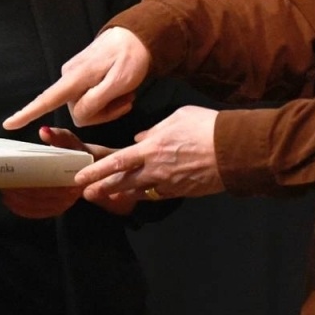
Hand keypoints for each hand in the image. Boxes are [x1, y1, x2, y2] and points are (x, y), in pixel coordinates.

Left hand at [0, 126, 90, 218]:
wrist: (87, 168)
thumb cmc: (76, 154)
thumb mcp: (70, 142)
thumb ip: (59, 137)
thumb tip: (43, 131)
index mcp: (73, 180)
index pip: (47, 186)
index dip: (29, 183)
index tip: (14, 176)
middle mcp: (68, 197)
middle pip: (38, 198)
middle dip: (18, 192)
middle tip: (3, 183)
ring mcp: (61, 205)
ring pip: (35, 207)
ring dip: (17, 201)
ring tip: (4, 190)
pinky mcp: (54, 210)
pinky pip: (36, 213)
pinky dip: (21, 208)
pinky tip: (10, 201)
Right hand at [3, 27, 149, 130]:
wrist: (136, 36)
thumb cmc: (130, 57)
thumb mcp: (120, 81)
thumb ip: (96, 100)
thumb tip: (78, 114)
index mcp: (75, 78)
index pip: (47, 99)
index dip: (27, 113)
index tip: (9, 124)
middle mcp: (70, 77)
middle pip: (78, 113)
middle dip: (103, 114)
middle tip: (127, 101)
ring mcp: (75, 77)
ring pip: (86, 108)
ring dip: (108, 107)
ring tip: (126, 94)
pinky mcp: (82, 77)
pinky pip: (91, 99)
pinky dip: (108, 100)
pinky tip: (122, 91)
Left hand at [77, 106, 223, 204]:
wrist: (234, 150)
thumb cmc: (206, 127)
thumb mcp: (177, 118)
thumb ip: (154, 129)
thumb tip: (140, 138)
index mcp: (151, 149)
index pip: (116, 162)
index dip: (96, 171)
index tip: (81, 177)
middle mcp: (156, 169)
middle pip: (122, 182)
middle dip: (102, 188)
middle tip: (85, 194)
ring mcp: (168, 184)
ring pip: (138, 192)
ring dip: (121, 195)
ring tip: (107, 197)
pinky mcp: (182, 192)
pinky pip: (158, 195)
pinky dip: (147, 195)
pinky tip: (140, 195)